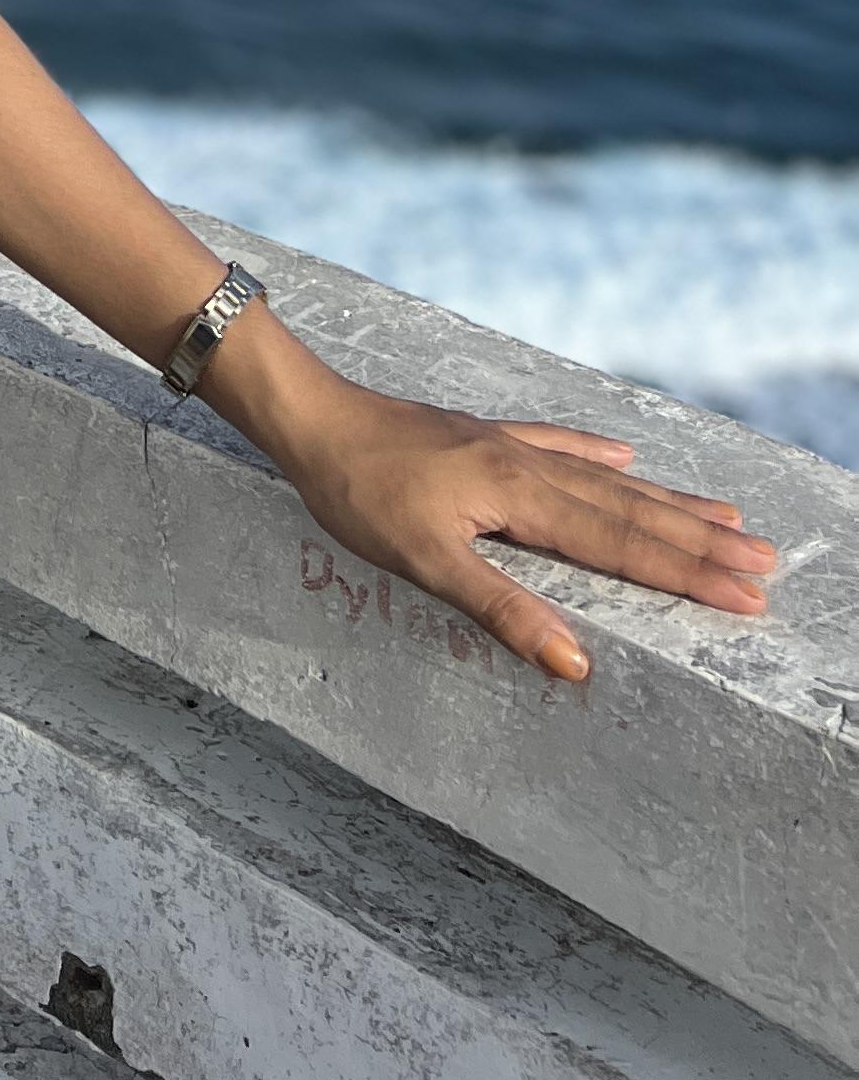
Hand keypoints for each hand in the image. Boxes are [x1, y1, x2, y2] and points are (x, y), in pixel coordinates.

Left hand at [276, 376, 781, 680]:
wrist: (312, 416)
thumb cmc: (359, 493)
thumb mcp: (425, 563)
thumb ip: (502, 612)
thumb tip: (576, 663)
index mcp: (522, 499)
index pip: (623, 547)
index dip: (687, 575)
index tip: (749, 598)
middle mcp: (528, 467)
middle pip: (631, 510)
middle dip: (700, 540)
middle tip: (767, 561)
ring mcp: (507, 447)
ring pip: (606, 479)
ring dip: (667, 500)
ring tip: (726, 513)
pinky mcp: (482, 438)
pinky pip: (558, 444)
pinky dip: (597, 453)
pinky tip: (624, 454)